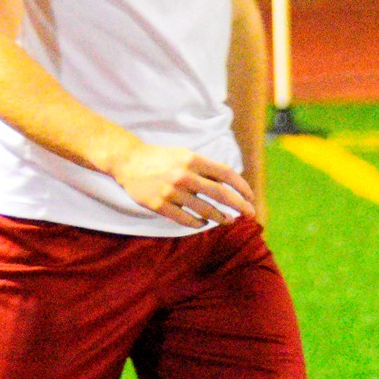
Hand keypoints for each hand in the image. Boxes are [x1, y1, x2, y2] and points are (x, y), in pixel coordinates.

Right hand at [108, 142, 256, 228]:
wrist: (128, 161)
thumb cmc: (160, 158)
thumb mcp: (184, 155)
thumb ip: (205, 168)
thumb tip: (230, 185)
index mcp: (192, 160)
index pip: (225, 174)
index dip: (241, 187)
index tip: (250, 197)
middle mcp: (183, 175)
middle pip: (220, 194)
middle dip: (239, 206)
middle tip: (250, 214)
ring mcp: (171, 191)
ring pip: (205, 210)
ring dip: (220, 217)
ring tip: (227, 220)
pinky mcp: (160, 205)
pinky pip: (186, 219)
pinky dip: (198, 223)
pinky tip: (203, 222)